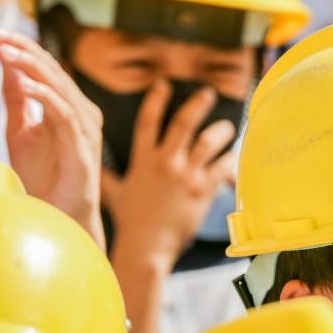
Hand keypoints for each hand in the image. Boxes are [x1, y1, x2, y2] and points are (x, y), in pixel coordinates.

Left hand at [0, 28, 105, 247]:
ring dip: (31, 67)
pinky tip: (25, 86)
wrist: (58, 216)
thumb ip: (18, 99)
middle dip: (22, 50)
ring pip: (61, 88)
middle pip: (53, 71)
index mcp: (69, 107)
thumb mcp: (22, 130)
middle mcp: (82, 114)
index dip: (20, 49)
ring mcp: (85, 131)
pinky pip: (65, 115)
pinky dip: (46, 97)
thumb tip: (8, 65)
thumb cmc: (45, 179)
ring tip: (5, 52)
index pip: (45, 68)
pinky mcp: (83, 149)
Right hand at [102, 79, 235, 269]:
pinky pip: (223, 168)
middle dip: (197, 105)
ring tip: (229, 127)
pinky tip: (238, 157)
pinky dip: (232, 161)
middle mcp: (165, 162)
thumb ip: (108, 177)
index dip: (156, 100)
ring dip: (221, 131)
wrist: (147, 247)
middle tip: (208, 93)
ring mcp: (185, 175)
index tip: (164, 85)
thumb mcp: (115, 195)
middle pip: (183, 124)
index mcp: (143, 160)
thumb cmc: (132, 223)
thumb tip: (94, 169)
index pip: (147, 121)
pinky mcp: (203, 190)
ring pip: (208, 142)